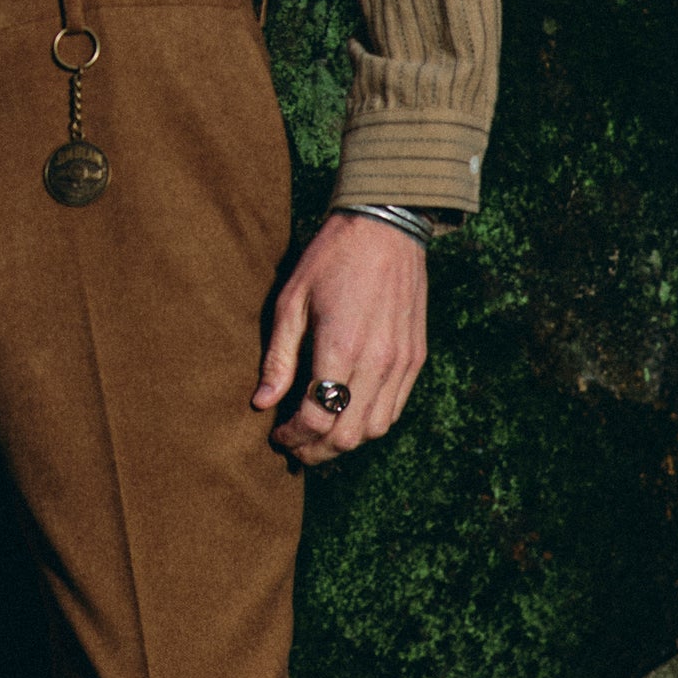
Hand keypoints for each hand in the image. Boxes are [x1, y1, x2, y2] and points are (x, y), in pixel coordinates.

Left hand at [252, 212, 427, 466]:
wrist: (386, 227)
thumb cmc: (330, 257)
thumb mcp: (292, 299)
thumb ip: (278, 357)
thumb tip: (261, 402)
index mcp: (340, 347)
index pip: (316, 418)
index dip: (293, 437)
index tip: (277, 437)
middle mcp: (376, 362)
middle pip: (347, 435)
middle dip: (316, 450)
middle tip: (294, 447)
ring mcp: (401, 362)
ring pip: (374, 429)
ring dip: (344, 443)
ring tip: (319, 436)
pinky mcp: (415, 358)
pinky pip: (395, 409)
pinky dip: (370, 423)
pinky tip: (348, 415)